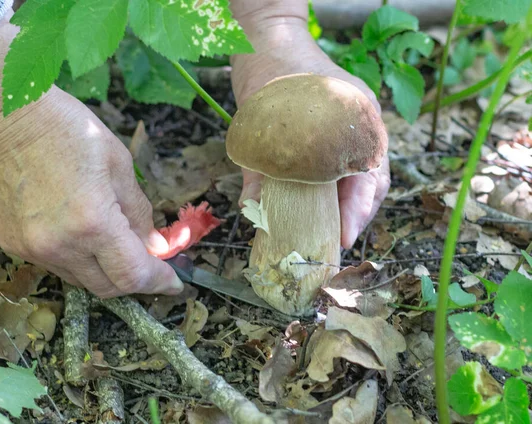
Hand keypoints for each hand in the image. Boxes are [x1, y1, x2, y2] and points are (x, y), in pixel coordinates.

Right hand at [0, 16, 182, 297]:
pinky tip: (82, 233)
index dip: (158, 282)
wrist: (6, 116)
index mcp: (93, 222)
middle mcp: (60, 246)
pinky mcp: (13, 245)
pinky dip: (78, 259)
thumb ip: (140, 214)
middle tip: (150, 262)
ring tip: (116, 242)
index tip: (174, 283)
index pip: (132, 275)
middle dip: (134, 280)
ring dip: (105, 270)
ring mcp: (32, 249)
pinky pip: (57, 265)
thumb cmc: (71, 130)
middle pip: (107, 288)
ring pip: (81, 280)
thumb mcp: (120, 165)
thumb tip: (155, 247)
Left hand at [230, 0, 389, 248]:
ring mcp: (354, 128)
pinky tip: (319, 206)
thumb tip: (254, 211)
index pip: (370, 175)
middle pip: (373, 181)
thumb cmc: (268, 73)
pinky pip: (345, 166)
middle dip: (357, 215)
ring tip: (329, 232)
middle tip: (335, 242)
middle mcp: (362, 125)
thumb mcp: (262, 122)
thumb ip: (259, 168)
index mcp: (357, 119)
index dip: (358, 211)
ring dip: (348, 205)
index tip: (341, 236)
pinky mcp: (338, 132)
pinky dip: (335, 189)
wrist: (267, 38)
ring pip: (361, 177)